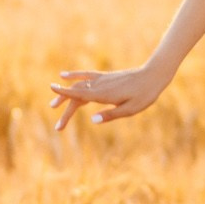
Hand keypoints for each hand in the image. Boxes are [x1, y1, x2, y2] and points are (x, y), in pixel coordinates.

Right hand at [48, 62, 167, 129]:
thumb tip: (93, 120)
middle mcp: (100, 85)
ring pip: (78, 85)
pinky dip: (74, 77)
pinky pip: (86, 76)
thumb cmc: (144, 95)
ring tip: (53, 105)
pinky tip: (65, 76)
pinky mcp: (105, 77)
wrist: (153, 75)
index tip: (51, 89)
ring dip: (66, 94)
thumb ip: (111, 115)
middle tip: (58, 128)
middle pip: (77, 94)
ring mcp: (102, 79)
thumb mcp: (131, 109)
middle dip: (65, 108)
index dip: (65, 92)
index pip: (80, 94)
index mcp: (105, 95)